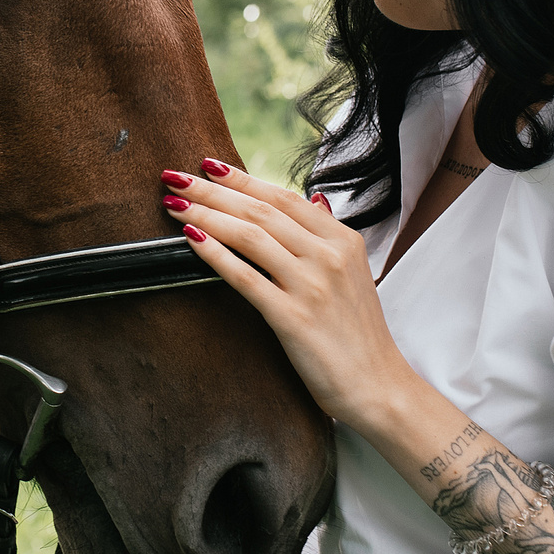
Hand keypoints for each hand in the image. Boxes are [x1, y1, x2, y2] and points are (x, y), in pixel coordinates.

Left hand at [163, 159, 416, 432]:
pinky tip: (191, 240)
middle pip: (261, 210)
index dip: (241, 178)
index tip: (208, 166)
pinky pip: (245, 277)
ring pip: (250, 236)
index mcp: (343, 240)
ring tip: (175, 206)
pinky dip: (216, 255)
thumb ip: (329, 235)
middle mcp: (329, 255)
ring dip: (206, 215)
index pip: (283, 197)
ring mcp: (312, 285)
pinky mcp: (293, 317)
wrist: (378, 386)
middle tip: (175, 178)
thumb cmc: (360, 335)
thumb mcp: (355, 273)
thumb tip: (313, 199)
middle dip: (213, 190)